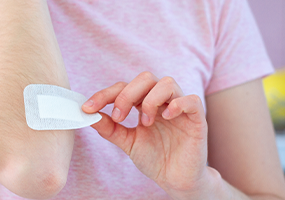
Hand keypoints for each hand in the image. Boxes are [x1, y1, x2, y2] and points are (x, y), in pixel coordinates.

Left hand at [82, 72, 211, 197]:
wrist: (176, 179)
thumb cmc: (154, 158)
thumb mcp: (127, 142)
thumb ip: (109, 128)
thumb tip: (88, 114)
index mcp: (144, 104)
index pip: (124, 87)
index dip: (105, 94)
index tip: (88, 108)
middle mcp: (162, 101)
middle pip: (146, 78)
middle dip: (127, 95)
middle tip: (119, 117)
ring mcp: (180, 108)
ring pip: (167, 83)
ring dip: (150, 100)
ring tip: (144, 123)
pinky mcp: (197, 119)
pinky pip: (191, 100)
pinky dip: (177, 105)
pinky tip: (165, 118)